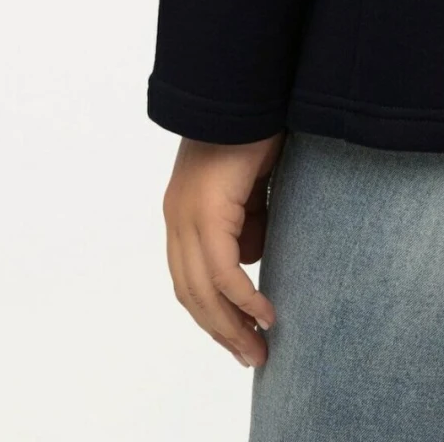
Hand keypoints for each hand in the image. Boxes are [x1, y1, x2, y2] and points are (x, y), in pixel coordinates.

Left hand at [162, 131, 285, 367]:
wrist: (246, 87)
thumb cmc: (255, 126)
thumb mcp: (251, 183)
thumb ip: (248, 216)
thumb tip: (253, 249)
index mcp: (184, 213)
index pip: (190, 280)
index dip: (213, 314)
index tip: (240, 338)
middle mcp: (178, 219)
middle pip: (192, 294)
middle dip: (222, 330)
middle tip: (251, 356)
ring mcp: (187, 216)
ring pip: (203, 289)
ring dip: (231, 324)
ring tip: (258, 347)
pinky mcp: (206, 211)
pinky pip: (222, 269)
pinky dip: (243, 297)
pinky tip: (265, 313)